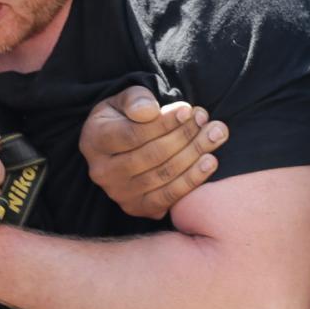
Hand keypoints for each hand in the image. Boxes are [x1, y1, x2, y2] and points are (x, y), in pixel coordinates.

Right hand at [80, 87, 224, 219]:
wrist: (120, 147)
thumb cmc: (125, 118)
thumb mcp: (124, 100)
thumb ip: (135, 99)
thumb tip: (149, 111)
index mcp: (94, 140)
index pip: (134, 134)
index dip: (164, 123)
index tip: (188, 110)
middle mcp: (102, 171)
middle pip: (152, 155)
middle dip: (185, 137)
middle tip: (209, 122)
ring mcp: (118, 194)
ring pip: (163, 176)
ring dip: (194, 155)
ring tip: (215, 135)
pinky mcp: (137, 208)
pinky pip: (168, 197)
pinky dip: (192, 180)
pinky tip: (210, 161)